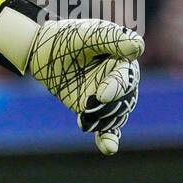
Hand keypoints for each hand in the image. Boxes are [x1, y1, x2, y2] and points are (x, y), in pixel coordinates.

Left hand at [0, 0, 143, 155]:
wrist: (43, 51)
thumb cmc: (68, 37)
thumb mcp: (88, 33)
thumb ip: (112, 38)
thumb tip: (139, 47)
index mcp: (123, 60)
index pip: (127, 77)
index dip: (116, 87)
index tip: (100, 95)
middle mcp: (119, 81)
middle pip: (125, 99)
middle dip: (109, 105)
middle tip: (90, 104)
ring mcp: (106, 97)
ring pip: (115, 115)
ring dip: (103, 119)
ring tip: (86, 117)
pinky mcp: (92, 110)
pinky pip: (107, 128)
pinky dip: (108, 138)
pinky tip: (108, 148)